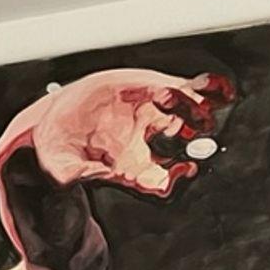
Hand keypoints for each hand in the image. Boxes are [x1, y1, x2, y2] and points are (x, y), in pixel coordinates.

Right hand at [16, 70, 234, 197]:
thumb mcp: (59, 166)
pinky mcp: (158, 90)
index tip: (181, 170)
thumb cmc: (58, 149)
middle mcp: (150, 147)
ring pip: (194, 119)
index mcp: (131, 171)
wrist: (56, 118)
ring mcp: (157, 118)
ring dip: (196, 111)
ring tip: (177, 99)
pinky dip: (209, 88)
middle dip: (196, 144)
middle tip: (192, 131)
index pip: (163, 184)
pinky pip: (194, 90)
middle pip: (186, 150)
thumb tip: (96, 174)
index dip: (176, 181)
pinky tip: (213, 86)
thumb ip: (76, 173)